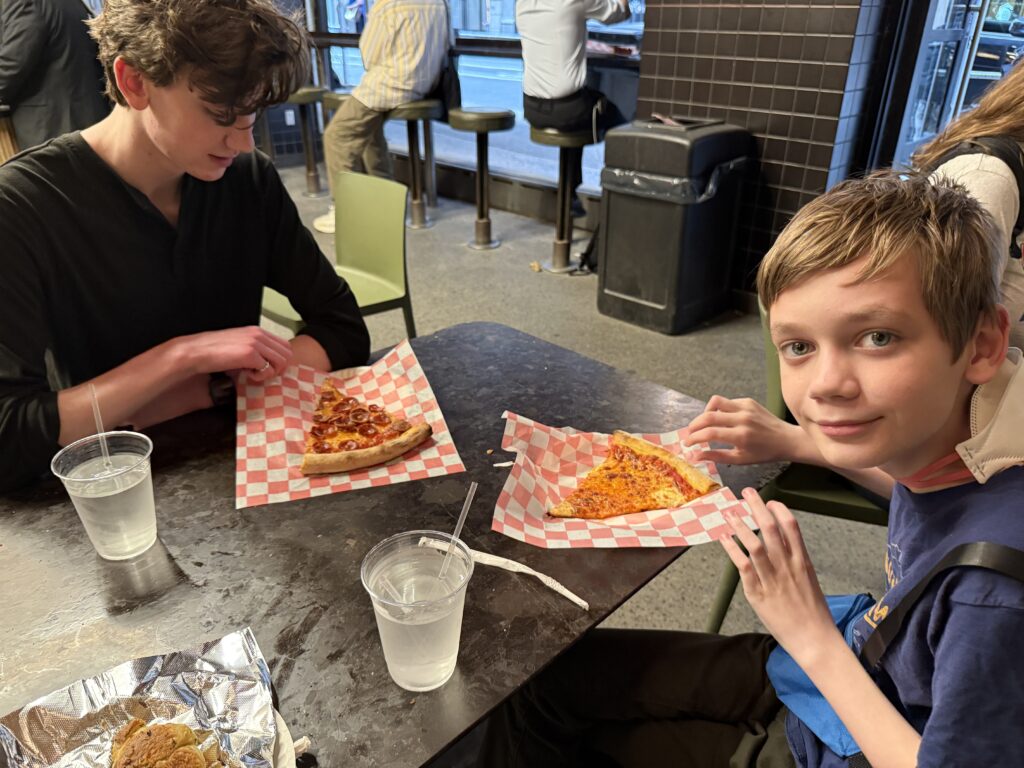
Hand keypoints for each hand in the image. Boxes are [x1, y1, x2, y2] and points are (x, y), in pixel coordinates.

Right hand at [173, 326, 292, 381]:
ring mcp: (255, 343)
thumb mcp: (239, 346)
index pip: (285, 345)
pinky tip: (246, 375)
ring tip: (253, 374)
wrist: (196, 352)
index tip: (267, 368)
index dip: (280, 360)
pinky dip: (260, 377)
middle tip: (261, 373)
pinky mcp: (250, 354)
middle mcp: (259, 334)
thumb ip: (255, 351)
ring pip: (281, 362)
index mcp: (257, 331)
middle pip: (287, 354)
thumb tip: (268, 365)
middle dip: (278, 367)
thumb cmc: (214, 352)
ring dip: (270, 372)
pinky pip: (268, 370)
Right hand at [682, 396, 806, 464]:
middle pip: (708, 416)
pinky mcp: (749, 401)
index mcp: (741, 436)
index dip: (694, 438)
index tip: (687, 443)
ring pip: (715, 402)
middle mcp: (742, 419)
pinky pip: (727, 401)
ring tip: (704, 423)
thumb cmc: (764, 453)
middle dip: (694, 425)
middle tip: (690, 433)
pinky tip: (721, 419)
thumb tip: (695, 456)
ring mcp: (746, 407)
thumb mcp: (740, 460)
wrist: (787, 440)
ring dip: (705, 412)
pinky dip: (719, 409)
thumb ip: (716, 457)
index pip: (710, 433)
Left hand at [720, 489, 837, 662]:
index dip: (779, 510)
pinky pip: (743, 566)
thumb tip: (783, 547)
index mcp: (802, 561)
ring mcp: (772, 579)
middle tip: (747, 492)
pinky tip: (723, 538)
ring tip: (730, 513)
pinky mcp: (758, 594)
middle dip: (758, 507)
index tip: (769, 501)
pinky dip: (732, 549)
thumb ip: (795, 562)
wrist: (814, 639)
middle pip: (771, 529)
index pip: (792, 527)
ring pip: (755, 545)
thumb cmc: (813, 612)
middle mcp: (787, 566)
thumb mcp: (809, 580)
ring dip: (741, 526)